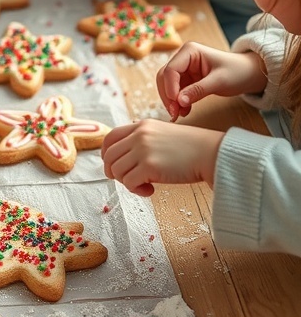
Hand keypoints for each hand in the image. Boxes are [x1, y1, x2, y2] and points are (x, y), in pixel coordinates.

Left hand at [101, 119, 223, 195]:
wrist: (210, 153)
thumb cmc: (191, 148)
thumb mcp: (162, 134)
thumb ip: (142, 140)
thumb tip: (123, 159)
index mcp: (141, 125)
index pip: (110, 138)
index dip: (107, 155)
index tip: (113, 166)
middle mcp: (139, 135)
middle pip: (109, 157)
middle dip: (114, 173)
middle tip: (129, 181)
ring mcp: (142, 149)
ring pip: (117, 171)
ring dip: (127, 183)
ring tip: (145, 186)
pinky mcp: (149, 166)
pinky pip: (129, 183)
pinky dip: (137, 191)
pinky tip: (151, 191)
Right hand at [157, 42, 267, 120]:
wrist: (249, 74)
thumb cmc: (237, 72)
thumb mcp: (219, 81)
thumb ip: (198, 90)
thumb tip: (179, 102)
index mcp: (190, 51)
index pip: (171, 69)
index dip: (170, 88)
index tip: (176, 105)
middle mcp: (183, 58)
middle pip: (165, 77)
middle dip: (168, 96)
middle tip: (174, 114)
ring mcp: (184, 69)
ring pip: (168, 86)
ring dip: (171, 101)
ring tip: (180, 114)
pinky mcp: (187, 79)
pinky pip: (176, 92)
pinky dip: (177, 102)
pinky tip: (185, 111)